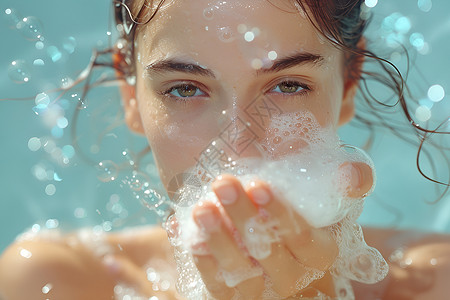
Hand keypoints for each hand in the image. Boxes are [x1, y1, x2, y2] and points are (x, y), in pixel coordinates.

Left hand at [190, 162, 372, 298]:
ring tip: (201, 207)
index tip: (258, 184)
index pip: (305, 241)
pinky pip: (217, 286)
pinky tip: (183, 228)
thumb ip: (345, 182)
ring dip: (219, 241)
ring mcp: (263, 289)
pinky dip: (200, 258)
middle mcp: (293, 276)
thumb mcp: (324, 194)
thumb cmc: (298, 208)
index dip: (282, 215)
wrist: (268, 230)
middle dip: (244, 218)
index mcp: (319, 253)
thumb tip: (352, 173)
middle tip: (223, 184)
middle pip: (269, 254)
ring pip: (242, 275)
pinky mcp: (233, 295)